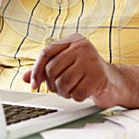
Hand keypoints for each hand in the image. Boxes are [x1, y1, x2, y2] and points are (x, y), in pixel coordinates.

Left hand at [23, 34, 138, 108]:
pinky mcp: (99, 76)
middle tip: (60, 87)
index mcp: (73, 40)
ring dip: (64, 92)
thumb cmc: (86, 72)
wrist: (114, 81)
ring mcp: (92, 60)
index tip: (33, 84)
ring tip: (72, 89)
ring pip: (63, 83)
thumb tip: (25, 77)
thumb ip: (46, 70)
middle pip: (52, 69)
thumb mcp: (66, 66)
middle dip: (52, 84)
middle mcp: (82, 46)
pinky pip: (76, 93)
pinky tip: (83, 92)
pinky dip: (76, 97)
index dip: (36, 70)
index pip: (47, 52)